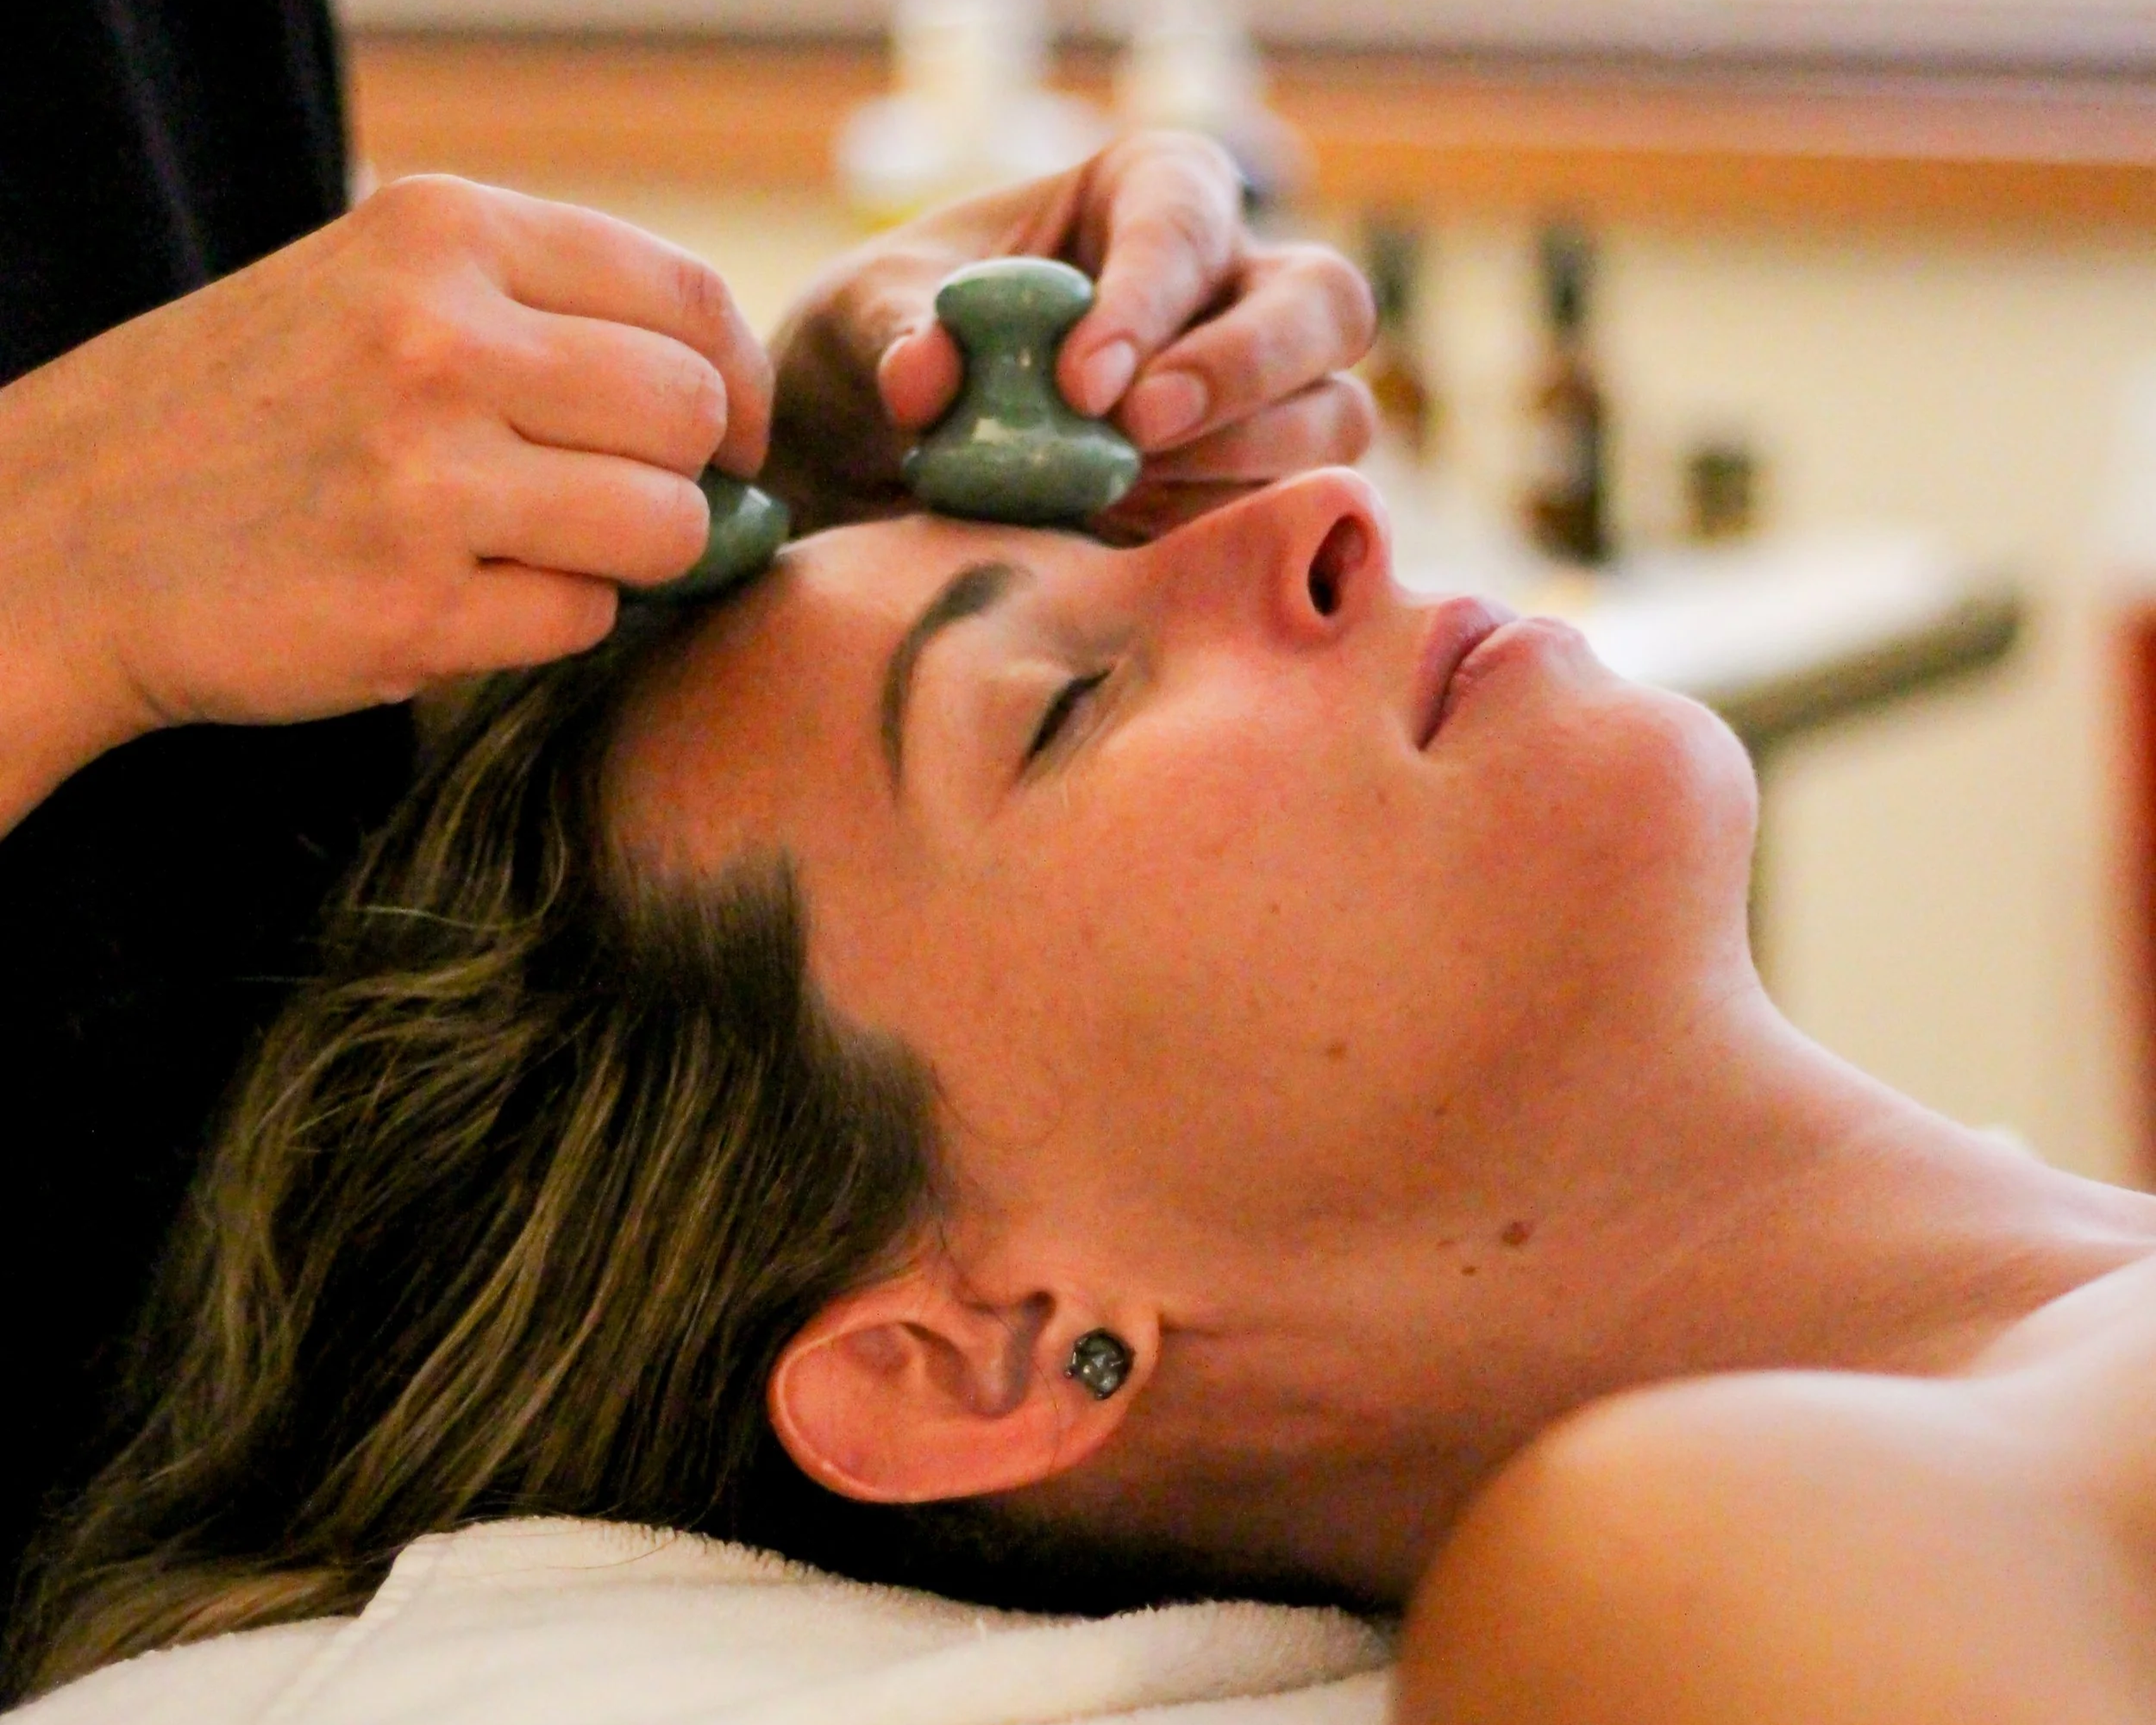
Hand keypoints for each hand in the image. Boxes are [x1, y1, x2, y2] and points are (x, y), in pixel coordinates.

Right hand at [0, 174, 770, 825]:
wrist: (62, 535)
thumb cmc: (252, 410)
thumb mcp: (378, 289)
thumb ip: (540, 312)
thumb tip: (723, 396)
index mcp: (441, 236)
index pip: (686, 301)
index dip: (736, 384)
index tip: (729, 437)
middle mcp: (437, 340)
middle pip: (690, 416)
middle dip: (685, 474)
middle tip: (616, 501)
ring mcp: (424, 478)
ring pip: (666, 528)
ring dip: (633, 558)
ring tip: (541, 550)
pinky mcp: (413, 607)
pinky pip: (585, 620)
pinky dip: (551, 622)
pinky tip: (464, 598)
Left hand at [764, 131, 1376, 539]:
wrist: (883, 454)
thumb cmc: (889, 343)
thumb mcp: (861, 315)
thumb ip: (891, 330)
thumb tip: (923, 377)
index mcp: (1150, 195)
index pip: (1189, 217)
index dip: (1150, 294)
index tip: (1079, 381)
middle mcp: (1234, 286)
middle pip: (1327, 305)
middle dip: (1245, 370)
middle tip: (1136, 433)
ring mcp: (1259, 397)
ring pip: (1332, 419)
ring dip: (1240, 462)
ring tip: (1116, 494)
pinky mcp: (1247, 495)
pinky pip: (1287, 515)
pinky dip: (1218, 535)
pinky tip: (1126, 546)